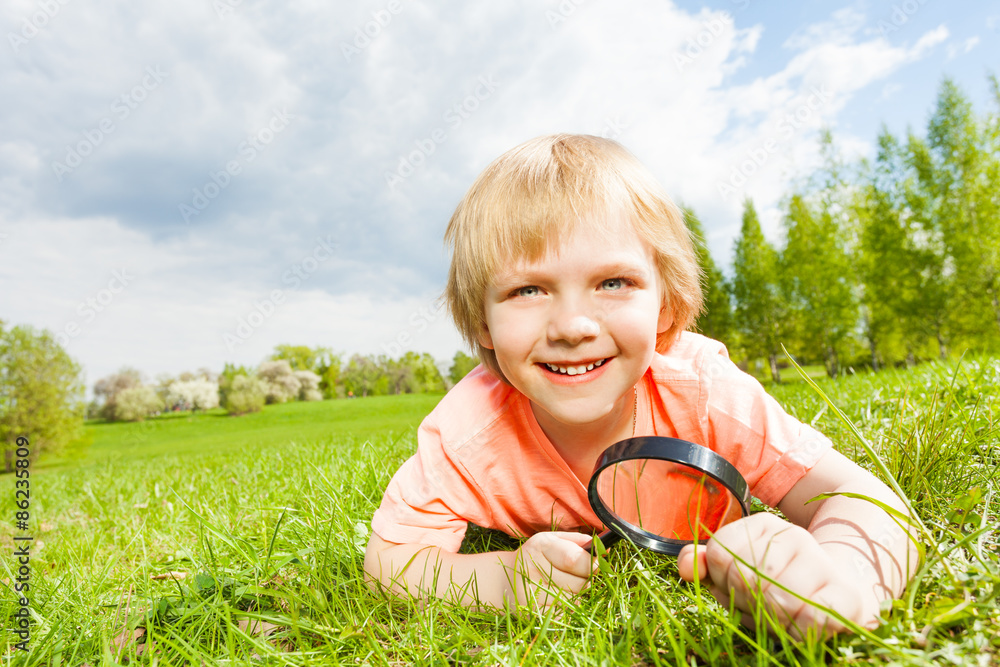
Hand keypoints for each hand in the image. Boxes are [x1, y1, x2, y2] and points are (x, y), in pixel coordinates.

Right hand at [505, 532, 596, 608]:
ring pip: (573, 600)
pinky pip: (564, 613)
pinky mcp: (532, 612)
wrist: (506, 579)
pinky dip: (567, 607)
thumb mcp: (553, 540)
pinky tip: (556, 598)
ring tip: (564, 585)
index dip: (592, 564)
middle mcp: (531, 568)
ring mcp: (530, 593)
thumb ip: (578, 542)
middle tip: (582, 576)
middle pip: (578, 582)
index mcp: (539, 546)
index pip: (573, 559)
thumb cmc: (537, 556)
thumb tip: (605, 548)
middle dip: (587, 580)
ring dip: (577, 594)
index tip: (601, 564)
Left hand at [677, 513, 880, 638]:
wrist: (842, 589)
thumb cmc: (777, 584)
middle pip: (744, 578)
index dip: (721, 579)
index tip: (736, 586)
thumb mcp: (737, 569)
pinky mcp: (846, 594)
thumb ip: (706, 564)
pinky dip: (799, 630)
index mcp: (762, 525)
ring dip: (772, 620)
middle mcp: (793, 535)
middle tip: (758, 607)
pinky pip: (811, 618)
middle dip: (744, 603)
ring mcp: (821, 562)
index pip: (718, 552)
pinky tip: (801, 625)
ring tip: (779, 617)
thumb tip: (685, 563)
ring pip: (777, 599)